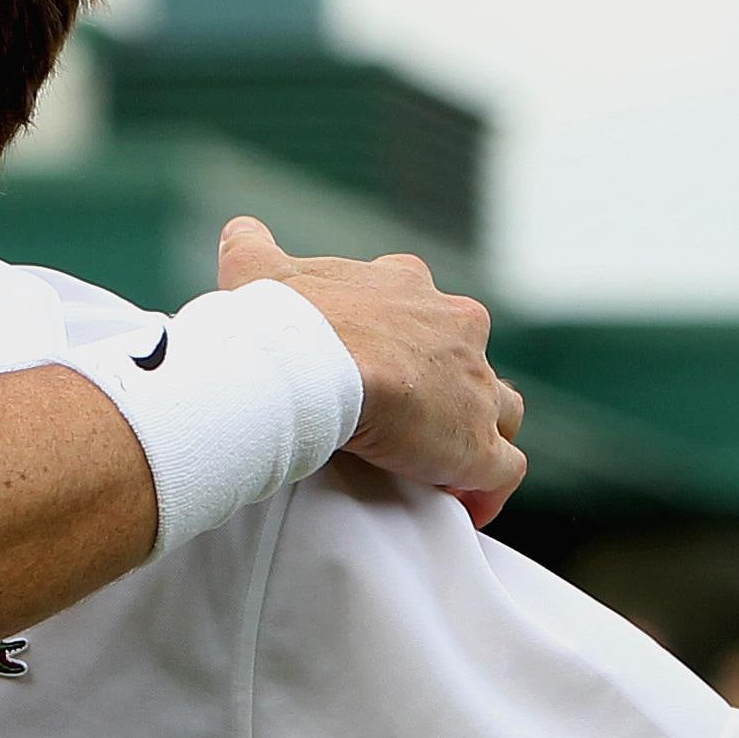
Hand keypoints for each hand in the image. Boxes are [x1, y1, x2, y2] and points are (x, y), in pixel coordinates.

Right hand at [219, 218, 524, 526]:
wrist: (310, 361)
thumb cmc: (284, 317)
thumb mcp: (260, 270)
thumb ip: (253, 248)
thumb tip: (238, 229)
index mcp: (407, 286)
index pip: (423, 307)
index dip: (407, 338)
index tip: (384, 366)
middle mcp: (456, 329)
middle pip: (470, 357)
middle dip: (449, 385)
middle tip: (408, 420)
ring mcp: (473, 387)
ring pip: (500, 408)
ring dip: (480, 433)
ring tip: (444, 465)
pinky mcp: (475, 444)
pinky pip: (500, 472)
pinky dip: (486, 490)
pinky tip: (463, 508)